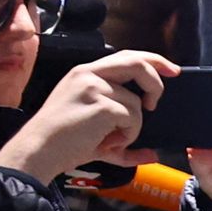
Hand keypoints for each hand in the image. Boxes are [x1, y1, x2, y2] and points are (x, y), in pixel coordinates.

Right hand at [0, 51, 166, 181]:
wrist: (39, 150)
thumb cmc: (63, 142)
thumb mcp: (94, 132)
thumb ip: (124, 140)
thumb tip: (152, 155)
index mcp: (86, 73)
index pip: (126, 56)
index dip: (152, 60)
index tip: (172, 70)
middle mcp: (89, 73)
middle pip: (137, 63)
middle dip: (156, 82)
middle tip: (155, 104)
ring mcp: (95, 87)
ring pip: (137, 103)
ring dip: (132, 128)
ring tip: (111, 139)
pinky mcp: (101, 104)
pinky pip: (132, 119)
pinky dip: (127, 136)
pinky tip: (108, 142)